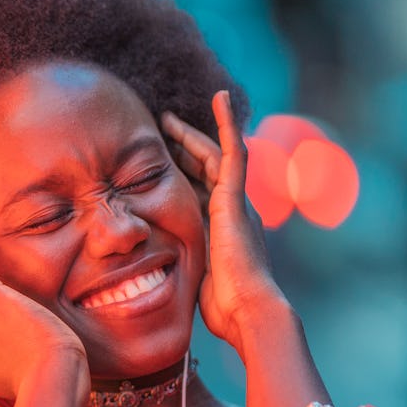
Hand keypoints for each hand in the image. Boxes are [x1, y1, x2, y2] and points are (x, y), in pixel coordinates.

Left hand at [161, 91, 284, 358]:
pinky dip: (227, 123)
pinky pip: (233, 150)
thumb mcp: (195, 280)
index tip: (159, 163)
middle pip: (203, 170)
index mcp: (219, 229)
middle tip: (160, 131)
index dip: (180, 174)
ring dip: (191, 134)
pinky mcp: (237, 197)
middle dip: (181, 150)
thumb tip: (161, 279)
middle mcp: (231, 210)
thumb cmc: (223, 307)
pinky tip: (219, 97)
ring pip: (213, 156)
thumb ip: (187, 268)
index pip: (198, 192)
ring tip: (167, 117)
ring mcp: (235, 202)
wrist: (247, 310)